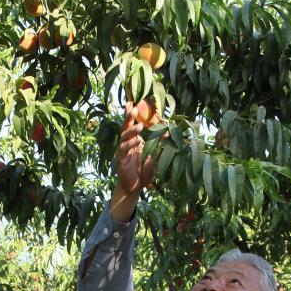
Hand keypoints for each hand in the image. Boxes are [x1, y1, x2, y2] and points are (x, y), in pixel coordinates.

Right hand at [109, 102, 154, 220]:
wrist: (136, 187)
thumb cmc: (145, 171)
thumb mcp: (157, 156)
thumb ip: (161, 145)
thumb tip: (170, 132)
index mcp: (133, 141)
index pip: (130, 125)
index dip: (130, 114)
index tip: (131, 102)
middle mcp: (125, 144)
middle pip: (125, 128)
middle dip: (128, 118)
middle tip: (133, 108)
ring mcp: (122, 152)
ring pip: (124, 138)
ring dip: (131, 131)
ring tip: (140, 126)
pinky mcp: (120, 161)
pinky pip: (123, 150)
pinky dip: (130, 144)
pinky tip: (137, 141)